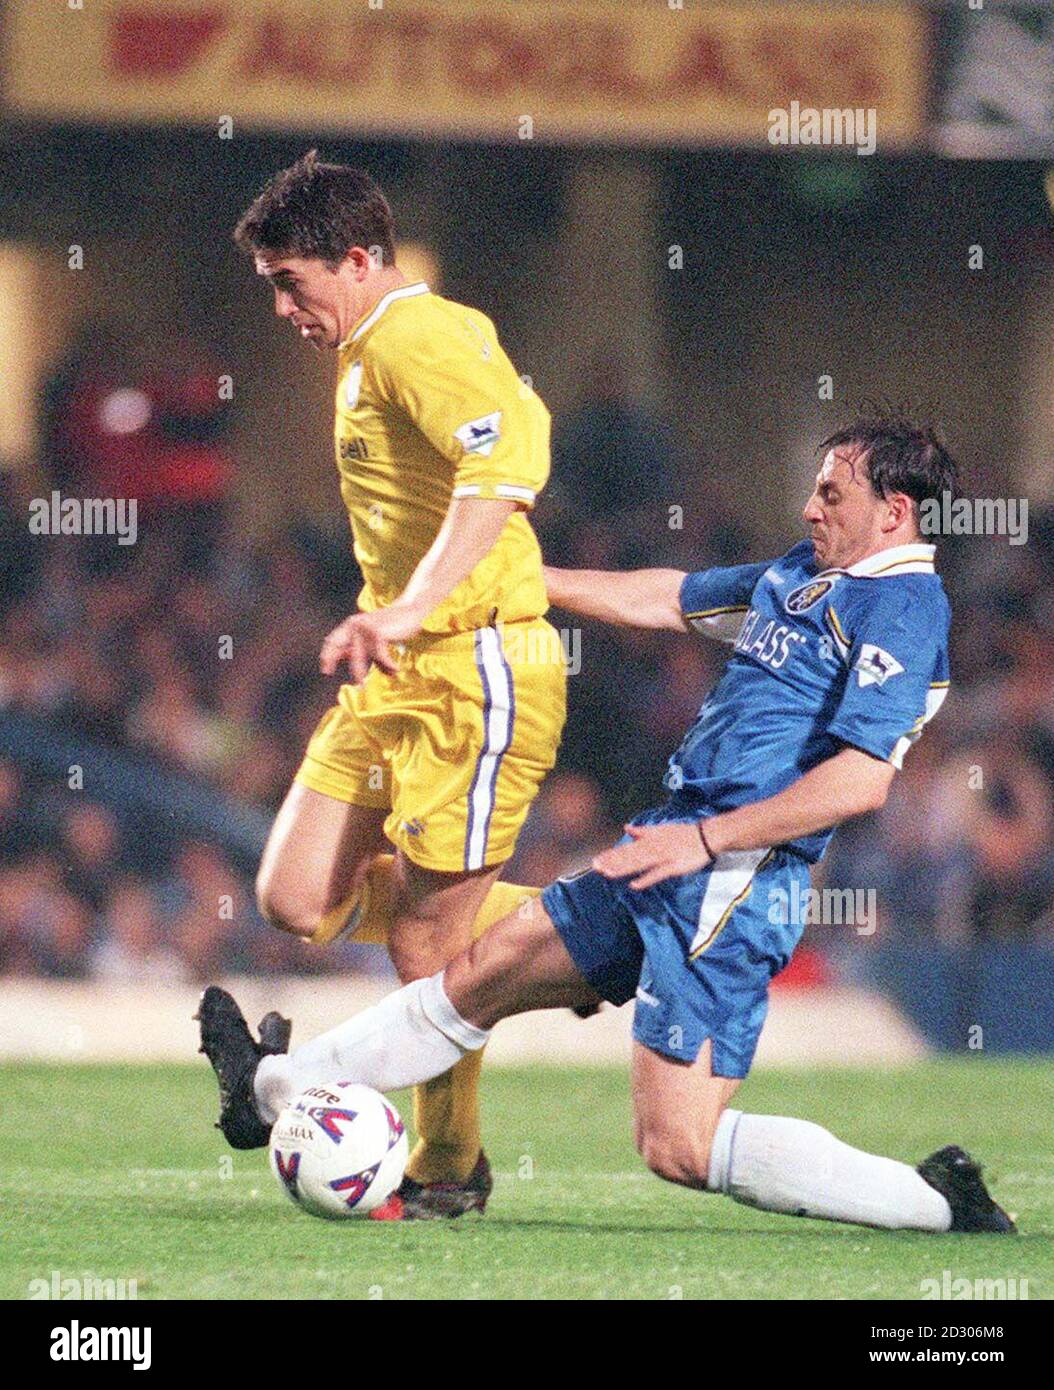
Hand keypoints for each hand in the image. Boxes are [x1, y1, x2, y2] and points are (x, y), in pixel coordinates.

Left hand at [319, 605, 423, 682]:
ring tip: (392, 673)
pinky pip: (380, 657)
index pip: (333, 641)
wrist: (411, 612)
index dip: (328, 656)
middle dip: (357, 671)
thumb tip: (344, 658)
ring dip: (382, 668)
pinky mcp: (376, 633)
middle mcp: (354, 625)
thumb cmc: (391, 625)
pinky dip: (389, 664)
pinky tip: (397, 668)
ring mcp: (365, 628)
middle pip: (352, 655)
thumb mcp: (370, 635)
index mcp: (350, 624)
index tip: (326, 671)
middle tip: (360, 685)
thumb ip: (359, 645)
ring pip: (370, 658)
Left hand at [592, 822, 711, 889]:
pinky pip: (657, 874)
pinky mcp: (673, 867)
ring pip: (639, 864)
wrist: (706, 836)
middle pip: (629, 856)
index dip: (611, 855)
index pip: (627, 848)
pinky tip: (634, 885)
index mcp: (649, 839)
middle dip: (612, 862)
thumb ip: (642, 831)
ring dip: (623, 869)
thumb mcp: (660, 829)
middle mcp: (653, 847)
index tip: (596, 860)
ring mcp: (663, 858)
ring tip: (607, 873)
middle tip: (595, 867)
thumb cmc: (682, 834)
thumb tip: (626, 828)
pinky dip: (646, 879)